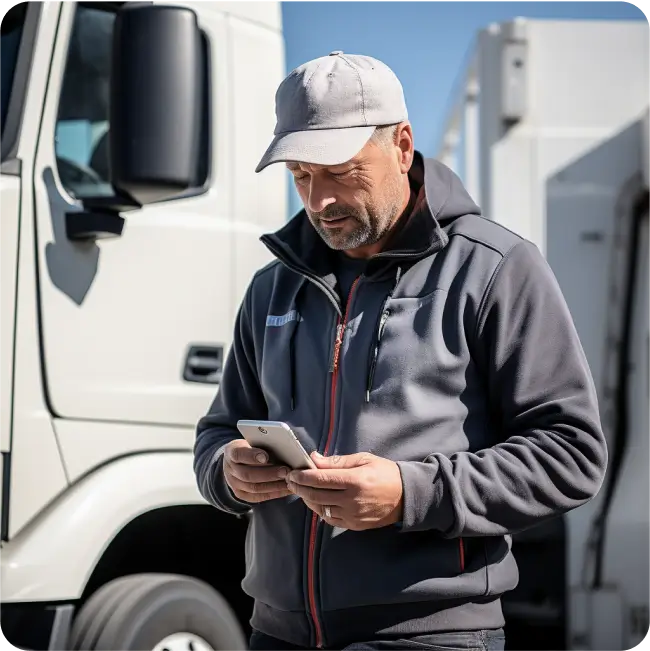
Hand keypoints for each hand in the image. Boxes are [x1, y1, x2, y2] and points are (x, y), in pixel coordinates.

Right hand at [223, 439, 291, 503]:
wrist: (236, 460)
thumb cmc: (251, 447)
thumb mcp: (252, 440)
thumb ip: (263, 443)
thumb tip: (283, 447)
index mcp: (231, 451)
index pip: (238, 454)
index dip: (251, 456)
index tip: (266, 456)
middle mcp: (229, 469)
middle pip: (248, 474)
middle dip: (269, 474)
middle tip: (286, 471)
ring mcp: (234, 484)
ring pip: (254, 488)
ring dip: (274, 485)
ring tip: (289, 481)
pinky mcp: (241, 494)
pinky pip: (258, 496)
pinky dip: (274, 493)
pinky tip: (286, 489)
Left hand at [286, 452, 402, 530]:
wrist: (405, 496)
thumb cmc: (385, 473)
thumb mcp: (363, 460)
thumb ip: (337, 461)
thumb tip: (314, 458)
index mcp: (355, 480)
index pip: (320, 479)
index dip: (303, 476)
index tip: (293, 472)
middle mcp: (352, 500)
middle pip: (316, 495)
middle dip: (300, 487)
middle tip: (291, 480)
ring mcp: (353, 515)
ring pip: (321, 508)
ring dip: (307, 499)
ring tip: (301, 489)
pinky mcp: (354, 525)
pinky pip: (330, 519)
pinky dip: (320, 510)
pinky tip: (316, 501)